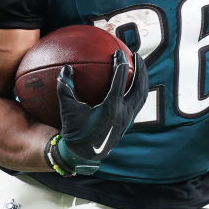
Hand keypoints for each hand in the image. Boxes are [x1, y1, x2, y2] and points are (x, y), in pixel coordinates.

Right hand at [51, 50, 147, 174]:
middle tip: (136, 55)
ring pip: (142, 96)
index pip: (121, 81)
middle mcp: (123, 113)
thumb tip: (65, 69)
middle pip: (139, 87)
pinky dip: (138, 92)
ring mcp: (127, 120)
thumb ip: (65, 88)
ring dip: (143, 80)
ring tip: (139, 67)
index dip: (121, 64)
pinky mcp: (127, 124)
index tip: (118, 52)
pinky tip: (132, 85)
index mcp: (111, 108)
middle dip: (140, 69)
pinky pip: (137, 104)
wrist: (83, 155)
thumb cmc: (74, 131)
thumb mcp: (67, 109)